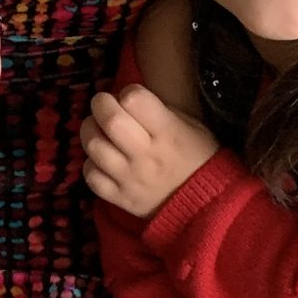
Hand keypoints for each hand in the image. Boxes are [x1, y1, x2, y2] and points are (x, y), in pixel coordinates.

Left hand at [81, 84, 218, 216]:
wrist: (206, 205)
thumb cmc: (199, 157)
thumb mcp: (191, 125)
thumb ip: (158, 110)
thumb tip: (124, 99)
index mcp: (168, 133)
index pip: (135, 100)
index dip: (129, 92)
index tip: (131, 98)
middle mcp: (146, 155)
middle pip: (110, 120)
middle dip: (101, 104)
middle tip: (105, 105)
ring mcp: (130, 179)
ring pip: (94, 146)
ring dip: (91, 132)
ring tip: (100, 131)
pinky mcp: (119, 198)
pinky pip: (91, 176)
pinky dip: (92, 164)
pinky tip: (102, 160)